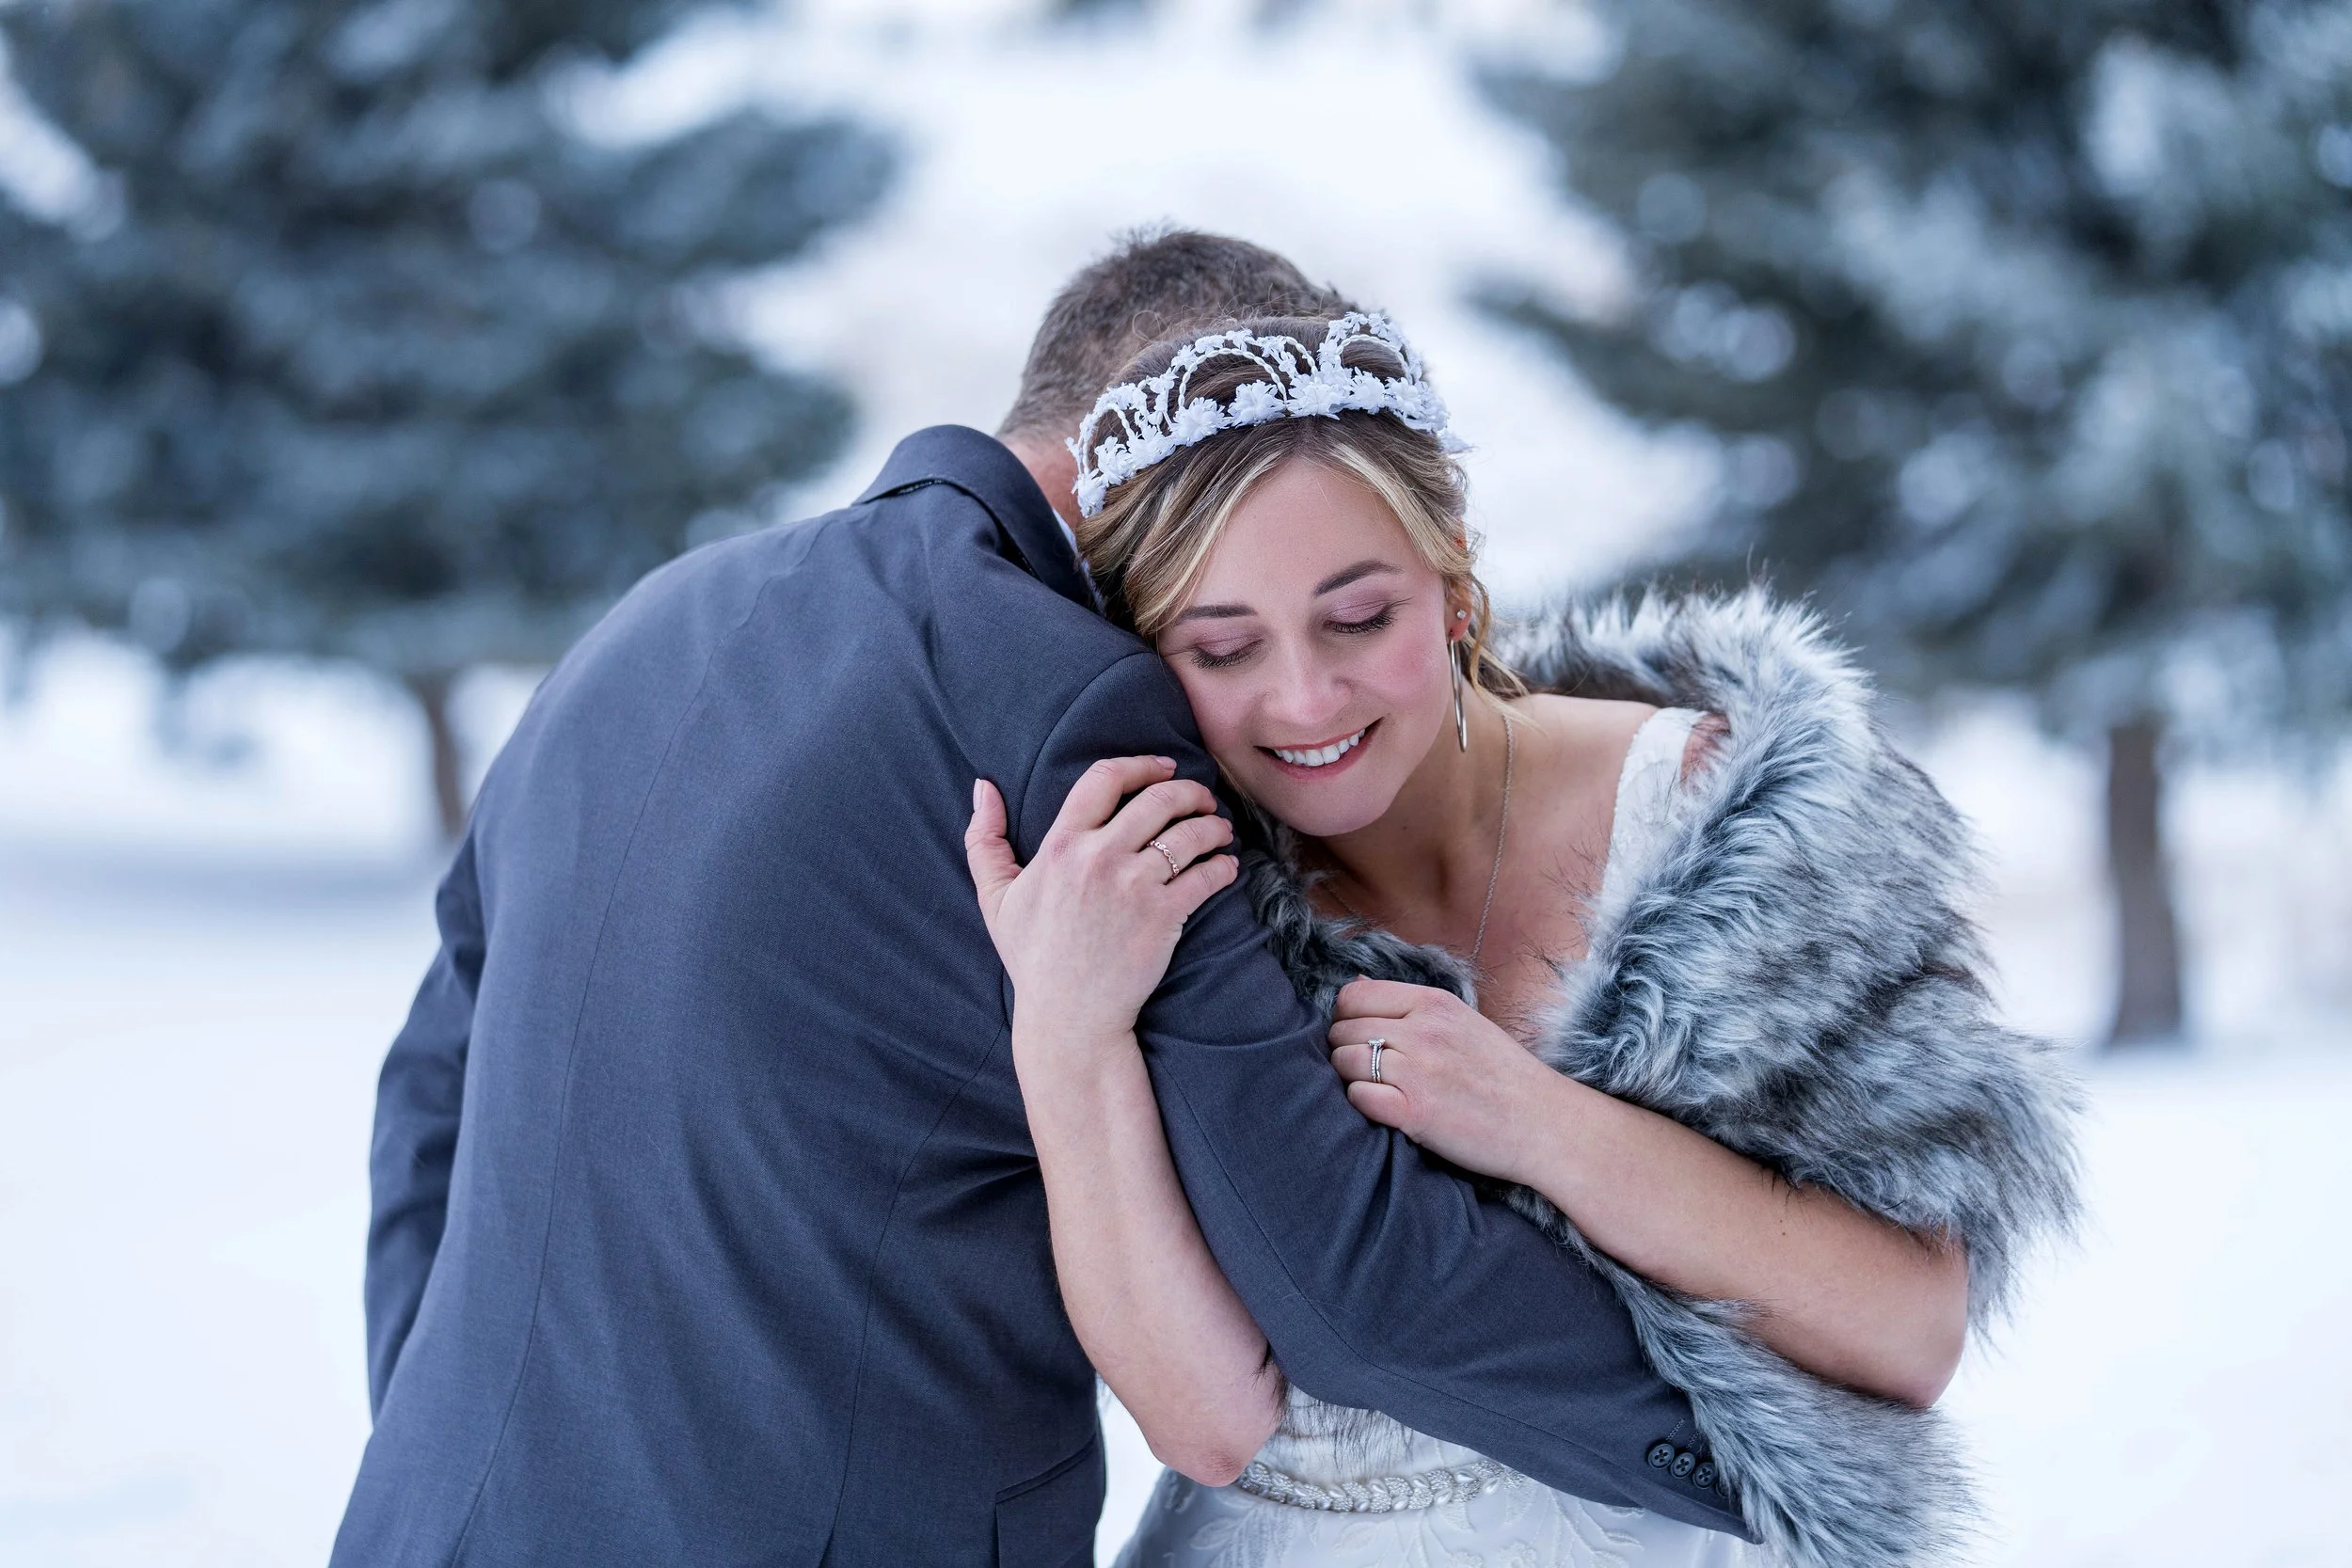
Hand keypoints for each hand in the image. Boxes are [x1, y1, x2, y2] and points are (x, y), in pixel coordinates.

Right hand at [966, 757, 1238, 1045]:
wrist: (1068, 1016)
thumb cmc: (1033, 957)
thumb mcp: (995, 897)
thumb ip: (983, 840)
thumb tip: (981, 787)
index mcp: (1061, 845)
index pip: (1105, 778)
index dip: (1141, 764)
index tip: (1164, 767)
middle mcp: (1099, 857)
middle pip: (1159, 799)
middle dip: (1190, 792)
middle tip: (1203, 800)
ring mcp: (1134, 885)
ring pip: (1190, 833)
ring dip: (1213, 826)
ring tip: (1220, 831)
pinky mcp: (1164, 915)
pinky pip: (1207, 875)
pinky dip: (1223, 866)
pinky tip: (1225, 867)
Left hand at [1326, 978, 1563, 1183]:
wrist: (1545, 1124)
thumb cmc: (1505, 1075)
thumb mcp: (1462, 1021)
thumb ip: (1409, 1005)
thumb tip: (1355, 983)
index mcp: (1434, 1003)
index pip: (1353, 996)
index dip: (1346, 1018)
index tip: (1361, 1037)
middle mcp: (1422, 1031)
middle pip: (1343, 1030)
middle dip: (1345, 1050)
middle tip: (1369, 1069)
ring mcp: (1417, 1071)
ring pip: (1345, 1063)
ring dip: (1351, 1079)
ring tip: (1379, 1090)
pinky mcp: (1414, 1113)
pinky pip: (1358, 1098)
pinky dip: (1363, 1105)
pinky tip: (1386, 1110)